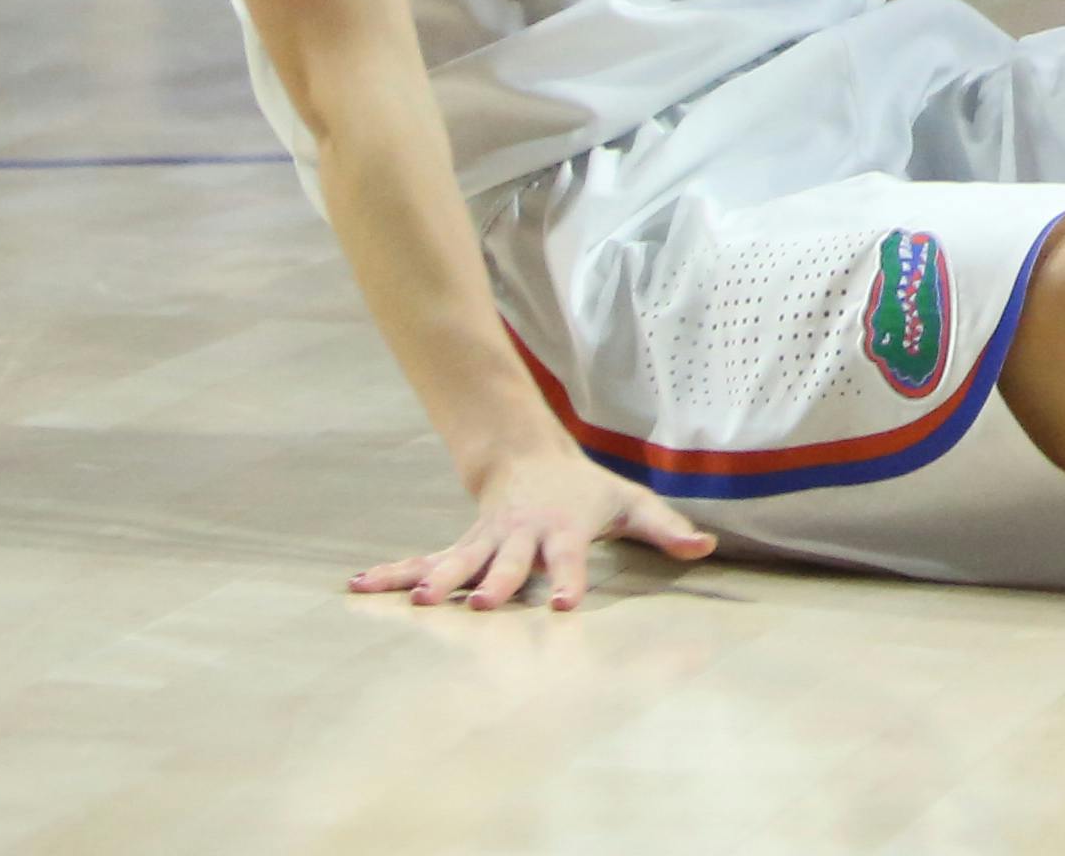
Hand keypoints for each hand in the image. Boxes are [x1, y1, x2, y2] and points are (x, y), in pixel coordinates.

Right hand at [356, 449, 710, 610]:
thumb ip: (666, 528)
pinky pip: (423, 562)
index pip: (571, 558)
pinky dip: (393, 573)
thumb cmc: (587, 491)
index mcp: (563, 530)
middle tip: (485, 605)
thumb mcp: (631, 503)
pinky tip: (359, 587)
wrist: (532, 458)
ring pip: (458, 562)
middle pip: (509, 562)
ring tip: (417, 602)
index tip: (563, 604)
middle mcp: (520, 537)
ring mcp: (485, 541)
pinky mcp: (460, 547)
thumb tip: (705, 547)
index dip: (569, 579)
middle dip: (496, 583)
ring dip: (438, 580)